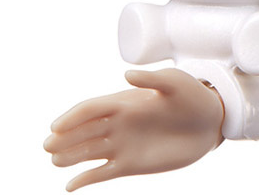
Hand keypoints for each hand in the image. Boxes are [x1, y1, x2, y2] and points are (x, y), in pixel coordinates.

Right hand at [44, 68, 224, 190]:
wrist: (210, 122)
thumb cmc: (194, 97)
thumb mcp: (176, 82)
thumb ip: (152, 79)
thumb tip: (127, 75)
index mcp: (125, 102)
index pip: (91, 109)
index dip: (72, 117)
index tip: (56, 127)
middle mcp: (119, 124)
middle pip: (83, 131)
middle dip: (64, 138)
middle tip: (48, 146)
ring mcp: (123, 144)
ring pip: (88, 152)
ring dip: (70, 156)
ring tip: (54, 161)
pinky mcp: (131, 164)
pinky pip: (103, 173)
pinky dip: (86, 180)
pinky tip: (70, 187)